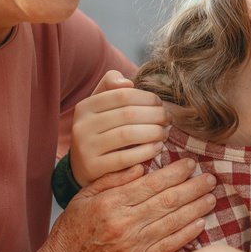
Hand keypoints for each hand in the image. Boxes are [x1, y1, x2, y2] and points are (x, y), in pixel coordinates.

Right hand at [42, 158, 217, 251]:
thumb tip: (140, 166)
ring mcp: (135, 245)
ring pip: (173, 222)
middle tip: (210, 178)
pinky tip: (201, 222)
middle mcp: (125, 223)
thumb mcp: (83, 198)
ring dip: (196, 208)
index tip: (190, 164)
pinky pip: (170, 245)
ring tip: (212, 197)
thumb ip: (112, 180)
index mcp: (111, 203)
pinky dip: (188, 233)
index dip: (175, 173)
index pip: (151, 183)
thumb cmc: (72, 231)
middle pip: (168, 201)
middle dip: (193, 187)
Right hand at [72, 70, 168, 185]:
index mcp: (85, 106)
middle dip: (155, 115)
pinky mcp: (93, 167)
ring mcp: (85, 147)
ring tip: (164, 133)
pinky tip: (157, 148)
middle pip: (127, 114)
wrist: (83, 167)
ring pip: (127, 135)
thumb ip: (112, 87)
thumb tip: (128, 83)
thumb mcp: (101, 107)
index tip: (161, 104)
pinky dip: (145, 152)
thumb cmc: (101, 132)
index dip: (147, 98)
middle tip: (169, 120)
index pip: (123, 95)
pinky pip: (125, 158)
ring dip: (153, 133)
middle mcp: (81, 125)